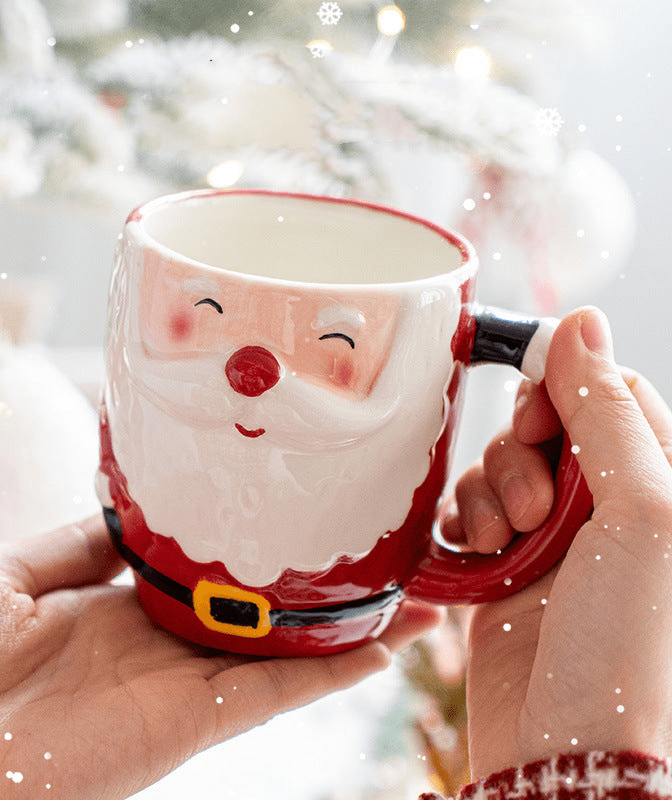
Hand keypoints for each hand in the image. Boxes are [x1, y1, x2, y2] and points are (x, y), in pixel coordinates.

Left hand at [0, 516, 441, 799]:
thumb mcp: (6, 570)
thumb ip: (80, 545)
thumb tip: (130, 507)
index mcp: (112, 601)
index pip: (204, 568)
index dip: (253, 544)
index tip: (297, 512)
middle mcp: (155, 643)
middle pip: (257, 611)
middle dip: (317, 586)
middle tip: (379, 551)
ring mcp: (174, 685)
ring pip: (280, 653)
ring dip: (344, 629)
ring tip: (408, 596)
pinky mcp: (181, 727)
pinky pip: (267, 696)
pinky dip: (325, 675)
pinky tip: (377, 648)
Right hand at [445, 307, 671, 777]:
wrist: (572, 760)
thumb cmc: (633, 650)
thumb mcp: (642, 513)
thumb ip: (607, 412)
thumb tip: (581, 322)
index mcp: (656, 489)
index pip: (610, 398)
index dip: (568, 393)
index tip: (540, 417)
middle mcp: (607, 513)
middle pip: (546, 430)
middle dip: (523, 454)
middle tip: (532, 508)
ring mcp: (551, 544)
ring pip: (501, 470)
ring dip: (488, 492)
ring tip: (501, 542)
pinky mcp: (501, 574)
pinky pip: (467, 515)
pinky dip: (460, 523)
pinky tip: (471, 553)